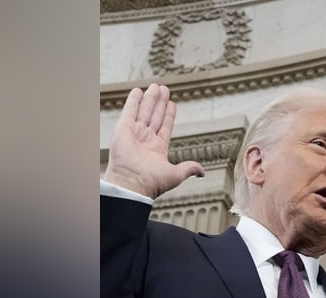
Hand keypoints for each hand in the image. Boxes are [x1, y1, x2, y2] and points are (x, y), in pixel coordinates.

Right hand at [103, 84, 204, 198]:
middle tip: (164, 89)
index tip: (172, 103)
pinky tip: (138, 91)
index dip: (168, 115)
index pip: (165, 127)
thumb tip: (202, 172)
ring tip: (156, 86)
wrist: (132, 182)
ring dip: (150, 98)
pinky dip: (133, 100)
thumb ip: (189, 168)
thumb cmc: (152, 182)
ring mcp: (134, 133)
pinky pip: (129, 111)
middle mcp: (145, 140)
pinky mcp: (123, 128)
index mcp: (157, 149)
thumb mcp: (176, 174)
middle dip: (160, 102)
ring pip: (144, 111)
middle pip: (155, 116)